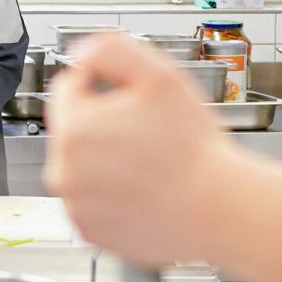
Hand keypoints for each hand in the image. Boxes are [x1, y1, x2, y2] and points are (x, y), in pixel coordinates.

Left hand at [46, 32, 238, 265]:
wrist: (217, 210)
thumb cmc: (193, 150)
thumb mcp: (160, 76)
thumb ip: (113, 51)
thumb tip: (84, 49)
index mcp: (73, 130)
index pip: (67, 88)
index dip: (99, 84)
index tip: (127, 96)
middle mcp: (64, 173)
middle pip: (73, 130)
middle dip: (102, 124)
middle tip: (146, 132)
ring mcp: (76, 207)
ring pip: (81, 167)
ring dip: (105, 161)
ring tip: (148, 163)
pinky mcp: (91, 232)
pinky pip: (92, 201)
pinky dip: (111, 194)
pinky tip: (143, 189)